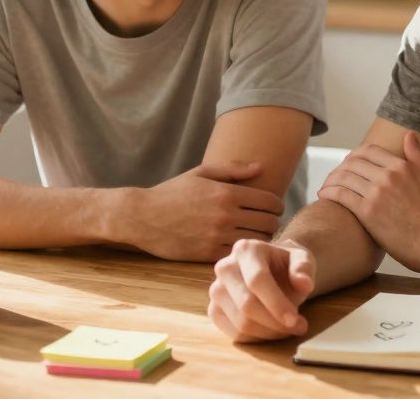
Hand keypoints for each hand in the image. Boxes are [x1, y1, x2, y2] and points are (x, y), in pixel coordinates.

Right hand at [130, 161, 284, 261]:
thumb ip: (232, 169)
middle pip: (269, 222)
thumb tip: (260, 167)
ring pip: (257, 241)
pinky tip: (238, 246)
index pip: (270, 201)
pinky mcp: (208, 253)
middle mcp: (226, 215)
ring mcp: (218, 236)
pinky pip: (238, 254)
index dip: (277, 205)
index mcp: (227, 193)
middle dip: (272, 222)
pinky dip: (242, 251)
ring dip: (260, 239)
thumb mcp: (200, 173)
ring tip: (254, 235)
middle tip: (266, 222)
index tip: (273, 208)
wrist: (142, 217)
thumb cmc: (172, 192)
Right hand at [208, 238, 315, 341]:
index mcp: (246, 249)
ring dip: (269, 332)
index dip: (276, 303)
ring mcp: (216, 290)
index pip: (257, 279)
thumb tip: (304, 283)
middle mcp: (225, 267)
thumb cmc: (287, 266)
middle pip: (246, 304)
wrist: (272, 272)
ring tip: (288, 328)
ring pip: (241, 323)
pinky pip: (234, 334)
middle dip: (275, 322)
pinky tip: (272, 331)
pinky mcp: (214, 310)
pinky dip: (257, 339)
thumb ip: (303, 269)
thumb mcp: (302, 260)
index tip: (295, 320)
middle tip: (299, 326)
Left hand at [318, 133, 419, 272]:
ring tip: (326, 186)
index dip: (354, 156)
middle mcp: (387, 175)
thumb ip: (417, 156)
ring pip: (344, 177)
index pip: (368, 150)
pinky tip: (324, 195)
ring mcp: (376, 193)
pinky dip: (329, 192)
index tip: (348, 164)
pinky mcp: (367, 211)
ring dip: (331, 180)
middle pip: (353, 162)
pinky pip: (341, 195)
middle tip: (334, 176)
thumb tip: (409, 135)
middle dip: (340, 168)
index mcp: (401, 166)